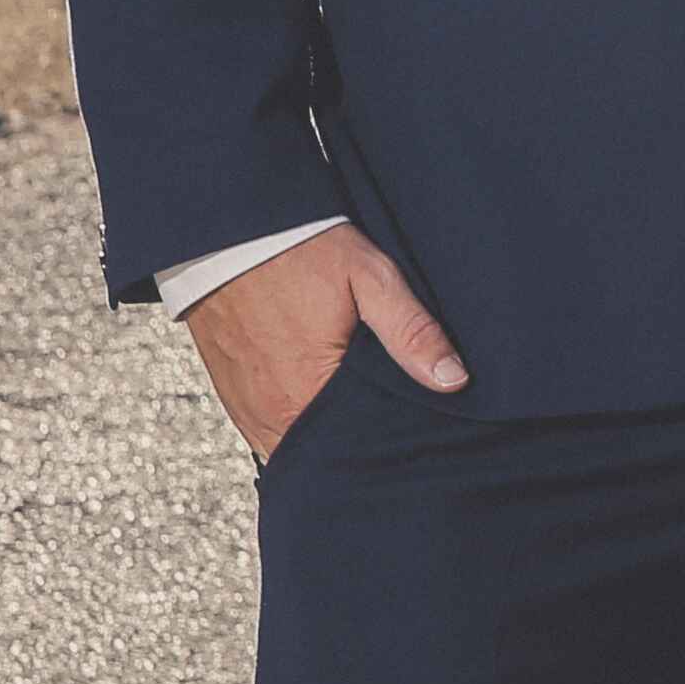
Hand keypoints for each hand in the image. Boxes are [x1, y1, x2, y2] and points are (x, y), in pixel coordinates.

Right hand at [183, 229, 465, 463]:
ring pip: (298, 443)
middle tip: (391, 413)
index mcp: (307, 394)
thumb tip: (453, 380)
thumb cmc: (301, 252)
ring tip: (360, 405)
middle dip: (361, 440)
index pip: (359, 445)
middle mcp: (271, 415)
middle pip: (328, 449)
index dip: (389, 439)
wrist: (230, 235)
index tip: (414, 426)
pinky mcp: (233, 399)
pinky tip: (324, 398)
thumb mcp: (370, 279)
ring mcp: (248, 411)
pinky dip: (299, 420)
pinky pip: (271, 429)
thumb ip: (412, 332)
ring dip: (327, 432)